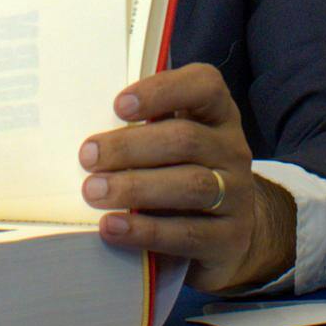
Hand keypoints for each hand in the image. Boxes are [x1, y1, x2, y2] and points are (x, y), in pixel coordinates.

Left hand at [78, 63, 296, 292]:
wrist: (230, 232)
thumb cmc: (184, 175)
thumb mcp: (173, 144)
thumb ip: (145, 128)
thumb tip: (88, 129)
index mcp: (218, 116)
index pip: (205, 86)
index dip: (162, 91)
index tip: (118, 106)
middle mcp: (232, 150)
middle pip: (186, 139)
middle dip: (131, 147)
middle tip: (88, 157)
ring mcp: (237, 195)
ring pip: (190, 185)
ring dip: (135, 187)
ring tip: (94, 192)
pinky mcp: (230, 239)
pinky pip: (186, 234)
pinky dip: (144, 230)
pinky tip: (112, 226)